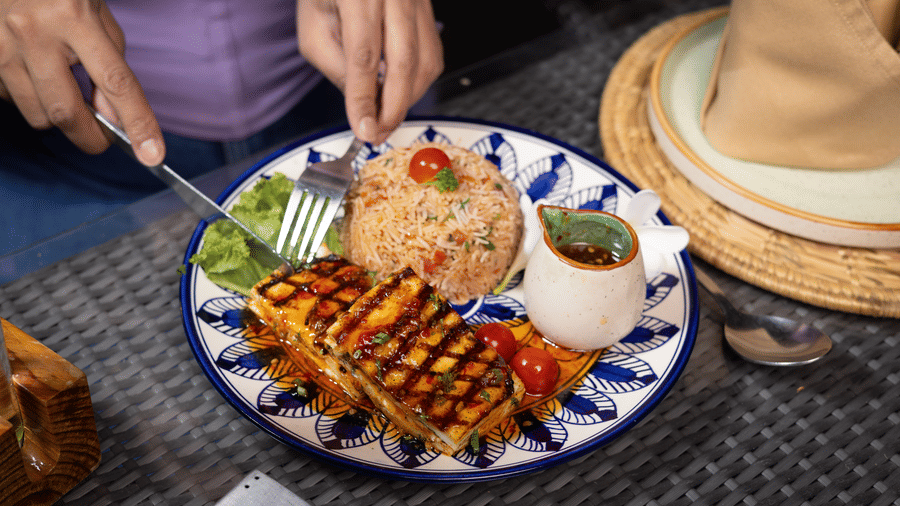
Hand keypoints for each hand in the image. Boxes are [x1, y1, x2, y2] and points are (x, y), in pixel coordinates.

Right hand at [0, 0, 163, 164]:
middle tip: (104, 138)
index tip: (152, 155)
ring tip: (64, 89)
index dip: (137, 123)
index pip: (115, 82)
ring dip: (58, 116)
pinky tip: (36, 75)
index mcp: (74, 17)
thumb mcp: (97, 19)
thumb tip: (115, 120)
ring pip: (38, 114)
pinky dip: (31, 100)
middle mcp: (34, 32)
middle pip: (66, 112)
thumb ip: (111, 69)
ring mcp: (2, 45)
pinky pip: (13, 101)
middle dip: (91, 137)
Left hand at [297, 0, 442, 144]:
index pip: (364, 54)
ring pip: (425, 63)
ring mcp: (417, 0)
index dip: (365, 98)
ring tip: (384, 115)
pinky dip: (417, 83)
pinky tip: (398, 91)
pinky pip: (433, 55)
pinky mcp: (429, 11)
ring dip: (407, 99)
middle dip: (392, 108)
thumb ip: (335, 66)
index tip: (363, 128)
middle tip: (378, 133)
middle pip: (404, 62)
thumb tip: (362, 105)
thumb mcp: (313, 27)